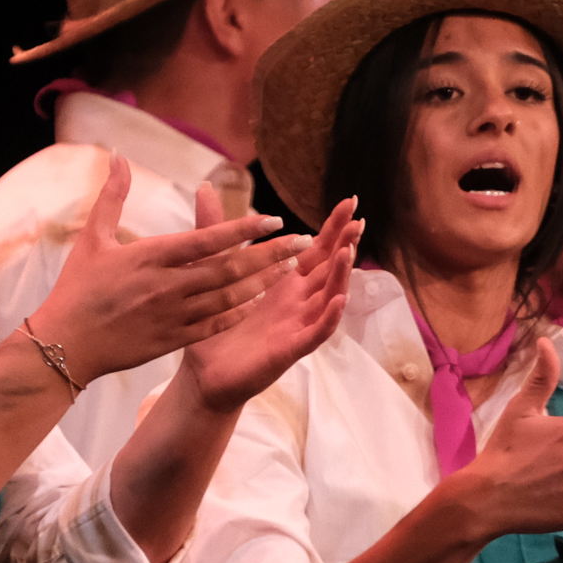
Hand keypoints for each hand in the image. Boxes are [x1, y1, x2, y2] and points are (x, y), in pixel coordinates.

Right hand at [23, 156, 290, 381]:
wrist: (66, 344)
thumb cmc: (77, 289)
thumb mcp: (92, 238)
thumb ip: (112, 196)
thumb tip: (118, 156)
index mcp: (151, 257)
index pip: (207, 239)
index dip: (243, 228)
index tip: (272, 219)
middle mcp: (168, 286)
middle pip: (229, 268)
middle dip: (269, 254)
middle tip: (302, 243)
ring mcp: (174, 315)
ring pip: (229, 297)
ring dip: (263, 282)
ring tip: (291, 270)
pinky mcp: (174, 340)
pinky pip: (216, 325)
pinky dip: (241, 312)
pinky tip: (261, 301)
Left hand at [179, 196, 359, 412]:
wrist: (203, 374)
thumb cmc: (214, 327)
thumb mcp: (213, 270)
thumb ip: (215, 231)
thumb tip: (204, 188)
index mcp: (284, 281)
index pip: (316, 249)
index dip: (335, 228)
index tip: (351, 202)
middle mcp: (297, 301)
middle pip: (330, 269)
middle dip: (346, 245)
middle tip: (360, 220)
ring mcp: (297, 325)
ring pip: (328, 297)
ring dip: (341, 276)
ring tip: (348, 252)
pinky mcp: (290, 349)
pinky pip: (316, 332)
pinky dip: (329, 317)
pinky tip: (339, 300)